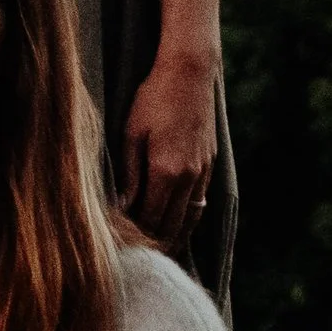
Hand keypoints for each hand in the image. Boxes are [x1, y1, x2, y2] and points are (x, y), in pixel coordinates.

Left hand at [120, 45, 217, 244]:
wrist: (189, 73)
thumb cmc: (153, 98)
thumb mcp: (131, 133)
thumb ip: (129, 173)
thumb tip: (122, 206)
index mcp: (165, 172)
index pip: (151, 219)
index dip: (137, 236)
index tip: (123, 246)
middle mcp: (188, 177)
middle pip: (173, 225)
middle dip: (156, 243)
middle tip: (140, 257)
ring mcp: (202, 171)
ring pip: (191, 218)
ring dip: (176, 235)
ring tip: (160, 250)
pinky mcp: (209, 163)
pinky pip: (200, 202)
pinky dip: (189, 218)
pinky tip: (179, 222)